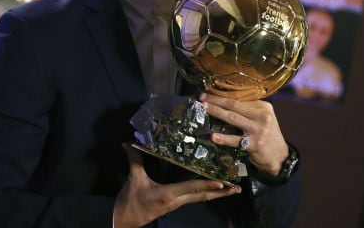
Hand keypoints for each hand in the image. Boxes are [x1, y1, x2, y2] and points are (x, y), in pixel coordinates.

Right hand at [114, 143, 240, 226]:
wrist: (126, 220)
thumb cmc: (131, 201)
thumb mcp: (134, 180)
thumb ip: (134, 160)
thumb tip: (128, 143)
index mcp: (169, 194)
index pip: (192, 188)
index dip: (207, 185)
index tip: (223, 183)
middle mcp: (177, 200)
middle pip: (203, 196)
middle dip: (221, 193)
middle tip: (237, 188)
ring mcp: (177, 203)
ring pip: (200, 198)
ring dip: (216, 194)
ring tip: (231, 189)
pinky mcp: (174, 204)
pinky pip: (194, 197)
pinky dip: (204, 192)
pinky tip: (211, 189)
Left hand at [199, 93, 288, 175]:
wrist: (279, 155)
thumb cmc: (266, 133)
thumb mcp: (262, 118)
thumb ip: (248, 109)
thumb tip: (223, 99)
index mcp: (264, 107)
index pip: (240, 98)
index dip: (223, 94)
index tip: (209, 91)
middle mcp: (262, 116)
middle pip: (235, 105)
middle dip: (216, 100)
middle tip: (202, 97)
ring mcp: (258, 130)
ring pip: (233, 118)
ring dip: (217, 112)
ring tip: (204, 108)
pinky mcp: (254, 144)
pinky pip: (235, 140)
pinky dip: (224, 138)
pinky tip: (213, 136)